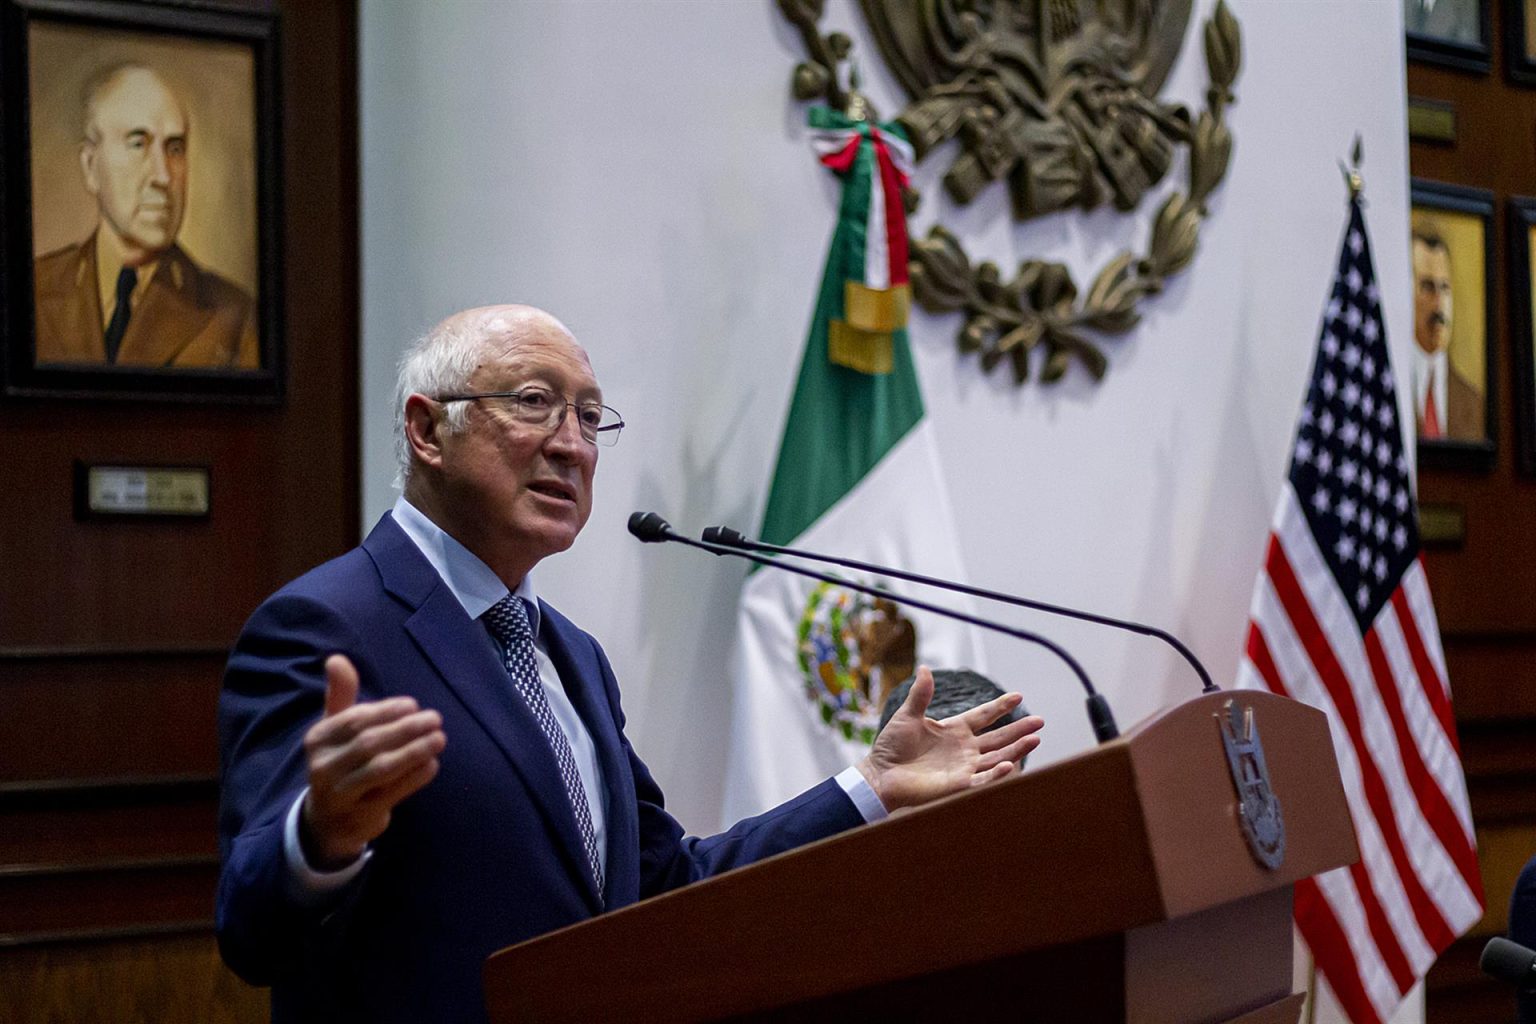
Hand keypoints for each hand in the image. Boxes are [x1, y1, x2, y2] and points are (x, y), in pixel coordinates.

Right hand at [299, 654, 445, 869]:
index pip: (354, 721)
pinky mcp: (360, 816)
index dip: (386, 711)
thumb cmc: (339, 762)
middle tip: (435, 719)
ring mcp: (341, 795)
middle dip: (405, 730)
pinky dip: (414, 778)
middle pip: (369, 744)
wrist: (328, 821)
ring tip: (439, 739)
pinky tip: (433, 764)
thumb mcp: (334, 730)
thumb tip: (337, 658)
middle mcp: (323, 767)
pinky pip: (392, 794)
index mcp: (318, 740)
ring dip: (414, 752)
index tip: (413, 705)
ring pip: (381, 770)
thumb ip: (340, 695)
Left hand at [857, 666, 1043, 811]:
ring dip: (1016, 749)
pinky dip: (996, 774)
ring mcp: (963, 767)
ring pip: (997, 757)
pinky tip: (1009, 764)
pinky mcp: (958, 784)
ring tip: (1035, 739)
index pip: (983, 716)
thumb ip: (921, 694)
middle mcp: (964, 748)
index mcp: (954, 729)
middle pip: (998, 737)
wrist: (880, 775)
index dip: (1000, 707)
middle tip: (1040, 721)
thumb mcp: (907, 715)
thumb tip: (925, 668)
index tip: (1018, 696)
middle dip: (1019, 729)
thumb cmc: (892, 746)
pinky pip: (982, 779)